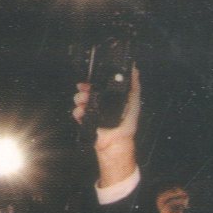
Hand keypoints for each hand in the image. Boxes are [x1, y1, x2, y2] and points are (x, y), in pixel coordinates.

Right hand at [75, 65, 140, 189]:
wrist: (117, 142)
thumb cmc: (127, 124)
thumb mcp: (134, 101)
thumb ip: (134, 86)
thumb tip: (135, 71)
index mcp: (110, 98)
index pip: (99, 84)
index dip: (95, 80)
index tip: (92, 77)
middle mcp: (100, 104)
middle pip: (88, 90)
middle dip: (85, 88)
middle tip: (85, 88)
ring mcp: (92, 112)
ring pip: (81, 100)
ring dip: (80, 98)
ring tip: (84, 100)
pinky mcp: (86, 121)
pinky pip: (78, 113)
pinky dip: (78, 111)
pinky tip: (82, 111)